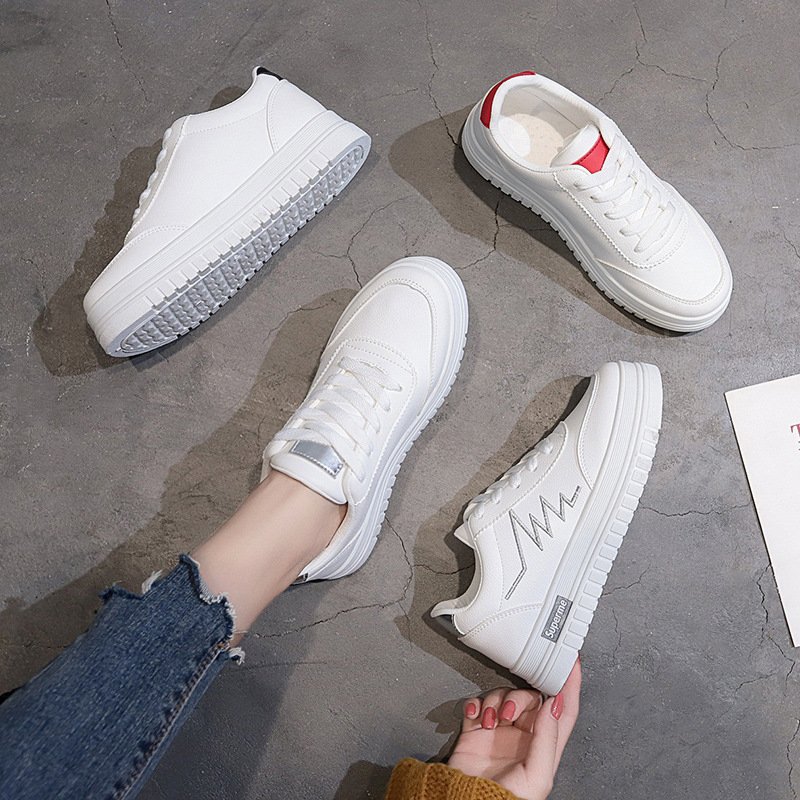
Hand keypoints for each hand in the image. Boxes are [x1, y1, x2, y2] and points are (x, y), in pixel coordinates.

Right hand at [447, 661, 580, 799]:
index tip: (573, 665)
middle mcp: (524, 736)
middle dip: (518, 699)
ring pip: (503, 697)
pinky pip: (478, 704)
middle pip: (529, 699)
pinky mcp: (476, 730)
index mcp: (544, 747)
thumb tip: (554, 704)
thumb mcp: (536, 776)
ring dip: (494, 702)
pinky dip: (475, 705)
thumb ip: (547, 739)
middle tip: (508, 713)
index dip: (571, 687)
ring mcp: (499, 731)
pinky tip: (475, 716)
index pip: (564, 711)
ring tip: (488, 721)